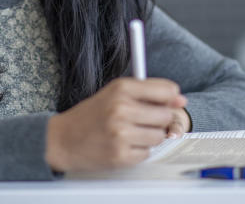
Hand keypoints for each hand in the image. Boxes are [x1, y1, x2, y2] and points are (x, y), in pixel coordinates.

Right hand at [44, 77, 186, 172]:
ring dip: (149, 137)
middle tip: (142, 120)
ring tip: (131, 133)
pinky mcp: (120, 155)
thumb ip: (148, 93)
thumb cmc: (90, 115)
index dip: (170, 98)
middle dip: (159, 120)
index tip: (167, 103)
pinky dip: (139, 151)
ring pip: (159, 137)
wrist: (63, 139)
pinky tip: (124, 145)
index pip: (166, 90)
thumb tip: (181, 99)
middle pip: (166, 116)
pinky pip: (147, 153)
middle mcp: (122, 109)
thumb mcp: (115, 93)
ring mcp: (121, 134)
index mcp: (121, 88)